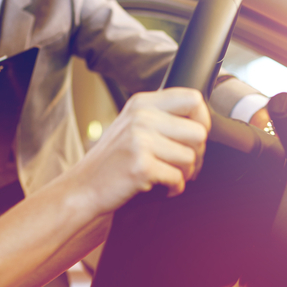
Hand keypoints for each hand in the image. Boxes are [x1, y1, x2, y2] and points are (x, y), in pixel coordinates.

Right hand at [72, 88, 209, 214]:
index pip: (193, 99)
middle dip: (197, 154)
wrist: (84, 187)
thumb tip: (201, 123)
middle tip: (183, 164)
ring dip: (185, 173)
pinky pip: (178, 178)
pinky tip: (163, 187)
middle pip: (198, 132)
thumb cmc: (113, 160)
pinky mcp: (141, 166)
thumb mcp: (132, 125)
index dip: (203, 120)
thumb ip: (161, 116)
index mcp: (142, 103)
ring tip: (169, 175)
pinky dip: (175, 188)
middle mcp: (142, 117)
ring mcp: (140, 140)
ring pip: (191, 157)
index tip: (194, 137)